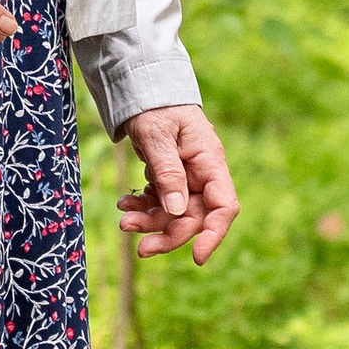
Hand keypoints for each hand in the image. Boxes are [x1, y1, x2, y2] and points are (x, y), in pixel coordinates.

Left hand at [117, 105, 238, 266]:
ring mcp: (185, 177)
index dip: (214, 234)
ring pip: (173, 214)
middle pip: (194, 218)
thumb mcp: (158, 136)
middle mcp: (201, 174)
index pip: (224, 206)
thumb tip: (177, 211)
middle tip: (140, 248)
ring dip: (150, 222)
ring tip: (124, 221)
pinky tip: (124, 203)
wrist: (143, 90)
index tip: (197, 257)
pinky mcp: (169, 178)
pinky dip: (142, 206)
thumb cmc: (156, 106)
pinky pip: (159, 202)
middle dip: (169, 235)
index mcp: (210, 162)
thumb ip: (169, 172)